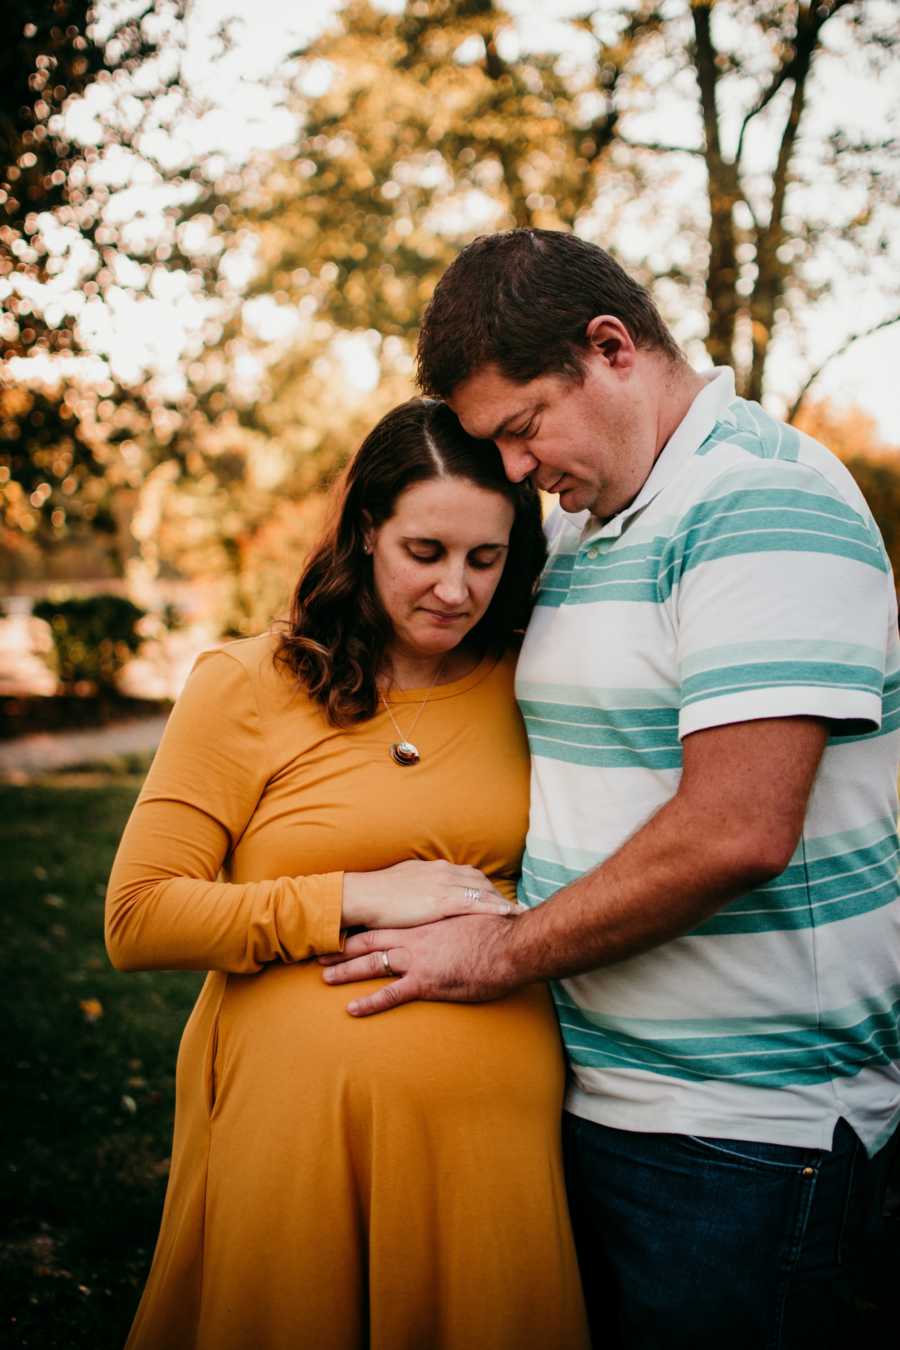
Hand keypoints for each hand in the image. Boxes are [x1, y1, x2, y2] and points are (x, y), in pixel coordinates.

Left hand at [319, 913, 522, 1015]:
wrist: (509, 945)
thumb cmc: (497, 931)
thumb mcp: (472, 916)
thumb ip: (457, 918)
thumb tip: (457, 917)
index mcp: (424, 923)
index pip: (386, 923)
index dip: (364, 927)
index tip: (345, 929)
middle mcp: (414, 939)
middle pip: (370, 942)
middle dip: (343, 947)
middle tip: (320, 952)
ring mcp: (417, 960)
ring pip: (372, 965)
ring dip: (346, 971)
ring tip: (324, 977)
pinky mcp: (425, 982)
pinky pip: (390, 995)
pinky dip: (369, 1003)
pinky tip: (351, 1009)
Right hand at [341, 859, 520, 929]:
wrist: (363, 896)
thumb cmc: (377, 894)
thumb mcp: (403, 882)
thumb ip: (419, 886)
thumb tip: (424, 892)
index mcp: (434, 868)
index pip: (467, 875)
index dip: (484, 887)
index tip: (496, 895)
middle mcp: (443, 872)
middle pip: (480, 881)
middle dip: (498, 893)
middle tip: (515, 906)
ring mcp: (444, 885)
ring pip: (483, 891)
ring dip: (502, 901)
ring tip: (518, 912)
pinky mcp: (442, 901)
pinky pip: (476, 904)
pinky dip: (495, 908)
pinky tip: (508, 914)